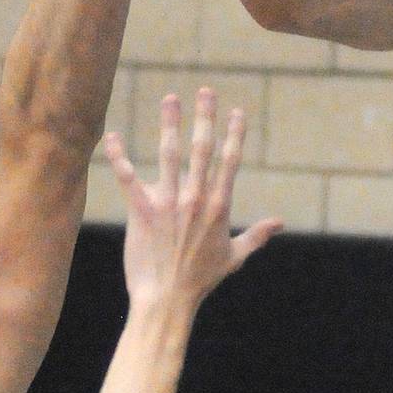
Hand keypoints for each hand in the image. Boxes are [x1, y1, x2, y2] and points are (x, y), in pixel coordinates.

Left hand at [105, 89, 281, 316]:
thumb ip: (257, 235)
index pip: (230, 162)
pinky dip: (119, 156)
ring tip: (170, 98)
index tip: (237, 111)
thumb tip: (279, 223)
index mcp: (219, 206)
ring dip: (170, 123)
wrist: (167, 300)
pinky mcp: (142, 211)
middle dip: (205, 117)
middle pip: (203, 149)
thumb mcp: (234, 257)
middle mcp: (196, 199)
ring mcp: (169, 203)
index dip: (234, 134)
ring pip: (170, 154)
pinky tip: (112, 136)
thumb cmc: (200, 281)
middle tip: (206, 92)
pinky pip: (128, 177)